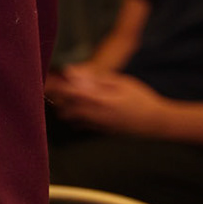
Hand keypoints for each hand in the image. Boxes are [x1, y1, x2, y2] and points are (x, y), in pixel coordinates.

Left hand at [46, 65, 170, 136]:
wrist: (157, 123)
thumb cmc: (141, 98)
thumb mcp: (121, 82)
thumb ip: (95, 79)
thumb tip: (71, 72)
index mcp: (100, 100)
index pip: (68, 93)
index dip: (54, 85)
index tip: (45, 77)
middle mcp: (95, 115)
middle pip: (64, 107)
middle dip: (56, 96)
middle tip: (52, 83)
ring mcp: (96, 126)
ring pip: (68, 117)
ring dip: (63, 105)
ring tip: (65, 93)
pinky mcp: (99, 131)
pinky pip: (78, 124)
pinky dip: (72, 115)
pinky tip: (77, 105)